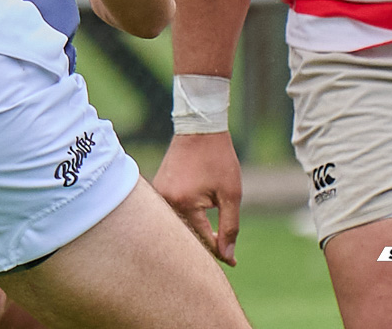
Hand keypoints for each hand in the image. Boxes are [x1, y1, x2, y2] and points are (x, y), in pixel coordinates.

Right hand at [153, 131, 242, 264]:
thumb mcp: (231, 194)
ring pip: (178, 224)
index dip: (220, 251)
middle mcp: (166, 200)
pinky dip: (185, 218)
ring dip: (194, 231)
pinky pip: (171, 211)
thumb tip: (227, 255)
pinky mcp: (157, 188)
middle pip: (187, 234)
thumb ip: (230, 227)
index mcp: (185, 203)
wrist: (199, 129)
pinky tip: (197, 219)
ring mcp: (158, 194)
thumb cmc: (218, 159)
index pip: (203, 238)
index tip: (234, 262)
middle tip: (225, 251)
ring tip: (213, 237)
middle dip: (206, 244)